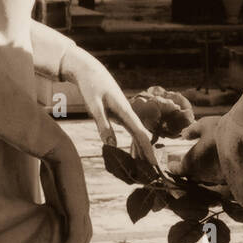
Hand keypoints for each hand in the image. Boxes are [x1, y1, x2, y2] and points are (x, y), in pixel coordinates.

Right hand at [42, 134, 92, 242]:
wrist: (54, 148)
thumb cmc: (48, 163)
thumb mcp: (47, 188)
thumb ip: (46, 201)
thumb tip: (33, 210)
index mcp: (74, 203)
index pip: (78, 230)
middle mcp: (82, 207)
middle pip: (83, 238)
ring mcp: (82, 207)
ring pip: (82, 239)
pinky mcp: (78, 207)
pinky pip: (77, 234)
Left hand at [61, 49, 158, 169]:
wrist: (89, 71)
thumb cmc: (91, 86)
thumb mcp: (94, 105)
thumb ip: (102, 124)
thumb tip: (111, 145)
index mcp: (125, 110)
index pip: (140, 133)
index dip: (147, 149)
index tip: (154, 163)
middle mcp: (128, 112)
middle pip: (141, 135)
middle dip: (147, 153)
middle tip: (152, 171)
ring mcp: (125, 113)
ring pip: (137, 134)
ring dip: (141, 149)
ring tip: (144, 167)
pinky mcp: (120, 114)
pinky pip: (130, 131)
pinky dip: (133, 142)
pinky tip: (133, 153)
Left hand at [176, 115, 224, 185]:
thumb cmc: (221, 132)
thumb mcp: (203, 125)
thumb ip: (191, 131)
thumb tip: (183, 134)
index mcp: (191, 163)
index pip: (178, 170)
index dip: (173, 167)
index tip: (170, 164)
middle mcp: (202, 175)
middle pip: (191, 175)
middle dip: (187, 170)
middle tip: (185, 162)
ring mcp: (216, 179)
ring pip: (205, 178)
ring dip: (202, 171)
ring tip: (202, 162)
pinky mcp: (229, 180)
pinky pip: (217, 178)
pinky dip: (214, 171)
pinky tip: (218, 163)